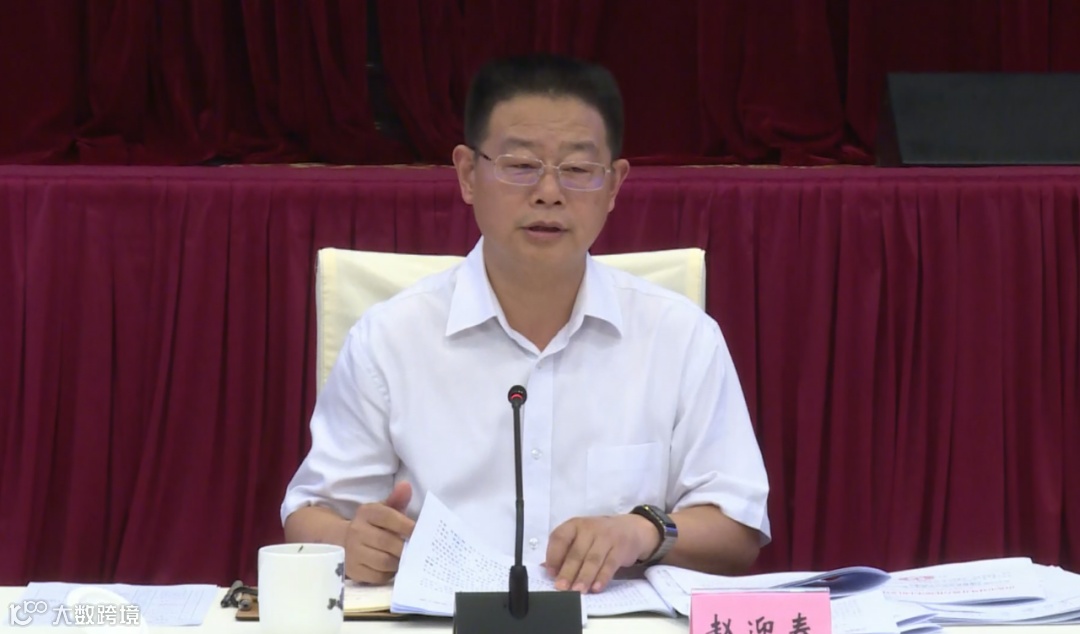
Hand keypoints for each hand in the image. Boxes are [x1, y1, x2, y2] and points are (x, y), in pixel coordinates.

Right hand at [344, 482, 415, 583]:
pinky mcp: (353, 571)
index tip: (420, 532)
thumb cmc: (371, 525)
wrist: (341, 541)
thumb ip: (396, 500)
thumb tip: (406, 486)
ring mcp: (352, 552)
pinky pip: (377, 576)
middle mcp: (356, 531)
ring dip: (398, 562)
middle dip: (405, 547)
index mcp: (366, 513)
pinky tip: (393, 567)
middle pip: (387, 542)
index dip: (406, 525)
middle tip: (418, 550)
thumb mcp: (382, 510)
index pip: (388, 517)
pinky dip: (389, 573)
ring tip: (407, 559)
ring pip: (383, 561)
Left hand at [544, 514, 658, 593]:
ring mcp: (606, 537)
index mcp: (575, 525)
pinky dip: (602, 577)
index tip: (550, 573)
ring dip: (584, 577)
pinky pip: (610, 564)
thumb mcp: (581, 538)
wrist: (631, 529)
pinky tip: (596, 588)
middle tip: (561, 588)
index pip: (559, 537)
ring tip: (577, 591)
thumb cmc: (598, 537)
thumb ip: (564, 552)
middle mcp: (589, 528)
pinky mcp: (620, 548)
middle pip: (576, 552)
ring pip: (592, 559)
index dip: (553, 555)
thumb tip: (545, 569)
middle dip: (568, 572)